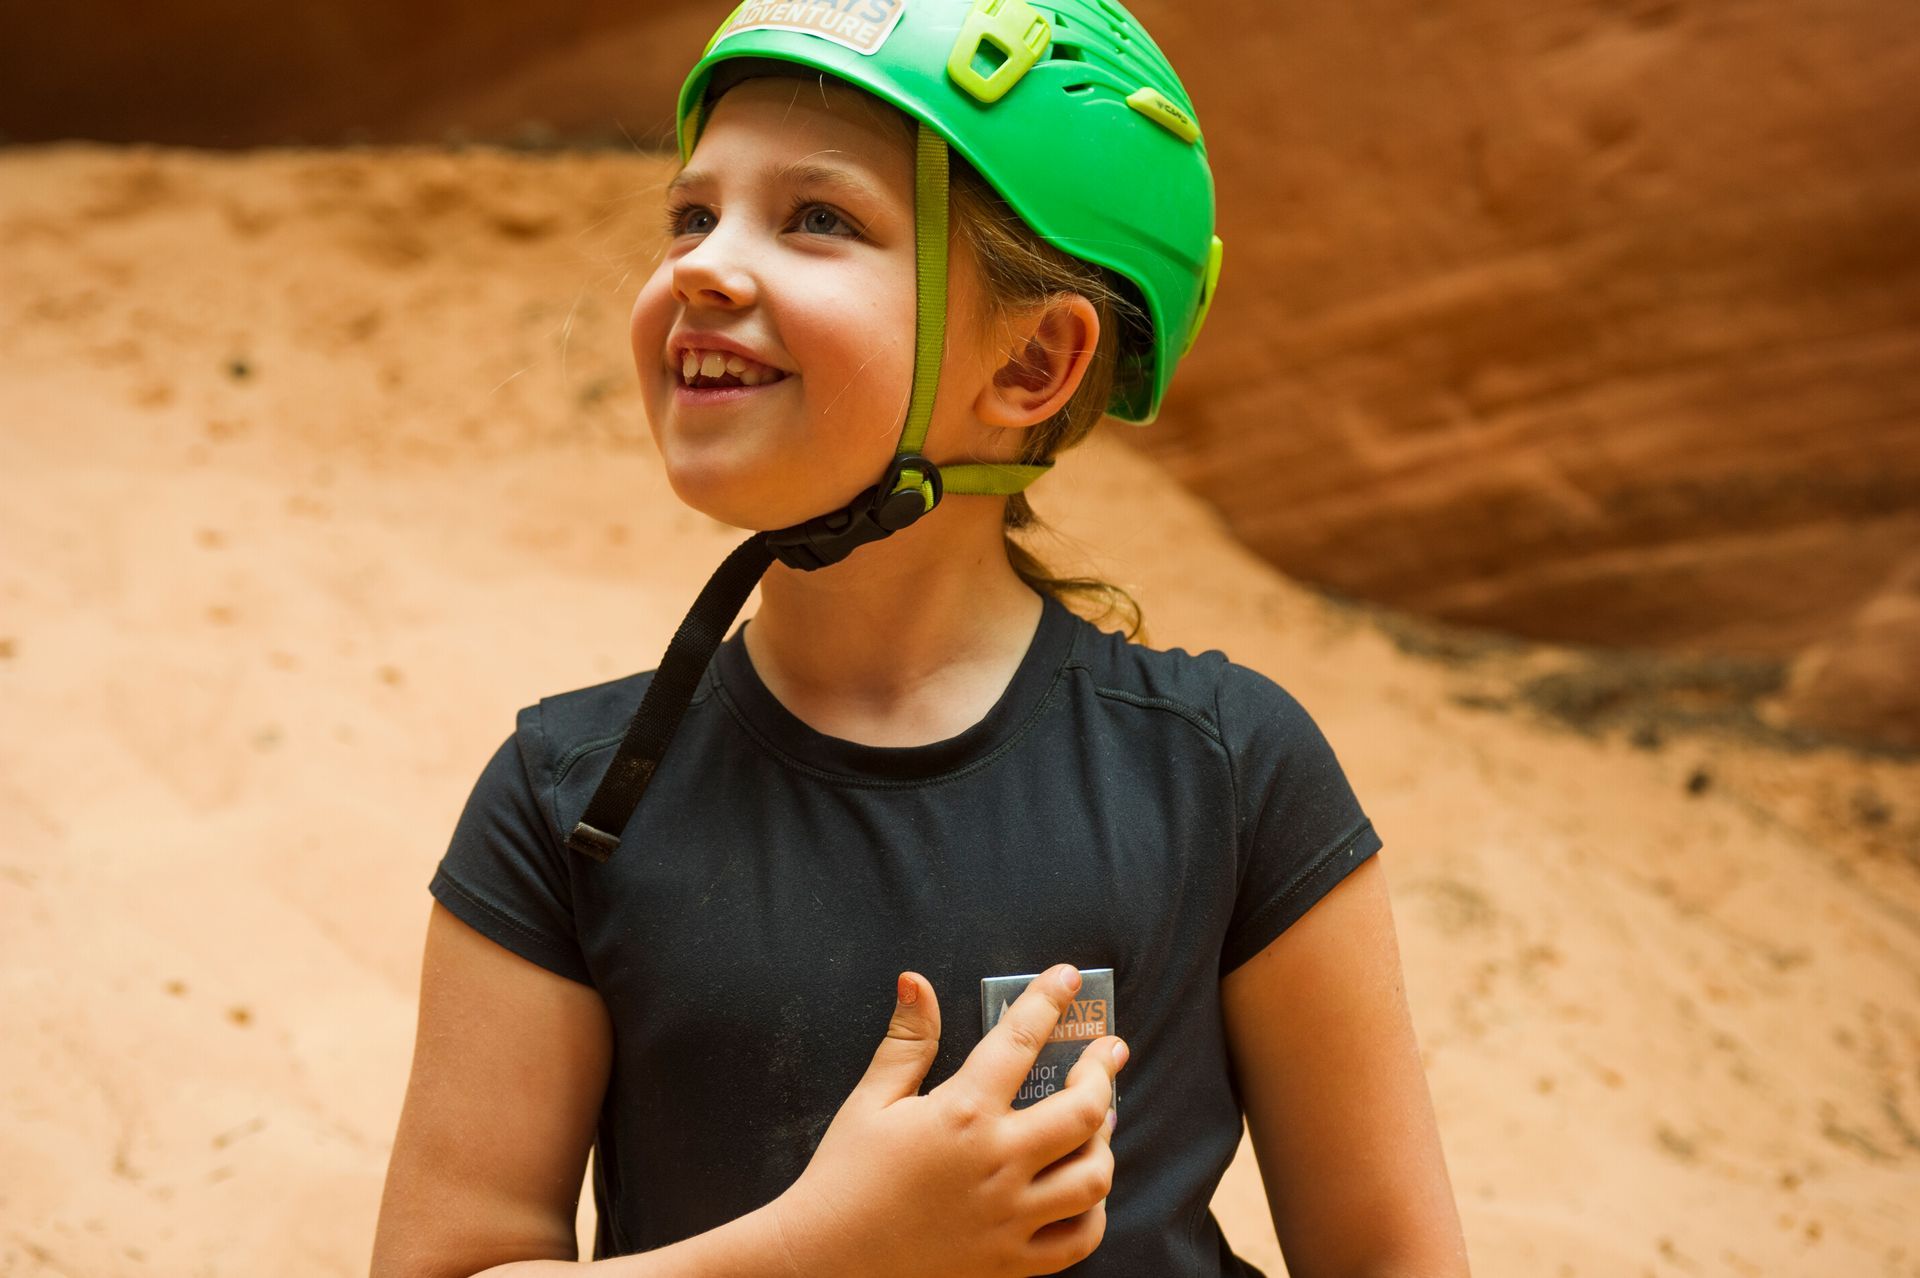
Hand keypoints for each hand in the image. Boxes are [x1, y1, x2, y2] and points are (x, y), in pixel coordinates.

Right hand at [770, 964, 1126, 1277]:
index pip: (1020, 1039)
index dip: (1048, 1000)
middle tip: (1107, 1052)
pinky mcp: (1010, 1262)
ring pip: (1093, 1178)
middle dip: (1102, 1071)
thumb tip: (916, 982)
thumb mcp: (870, 1100)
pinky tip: (1084, 1188)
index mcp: (961, 1114)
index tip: (1066, 976)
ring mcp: (1009, 1217)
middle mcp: (996, 1163)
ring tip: (1099, 1121)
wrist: (824, 1262)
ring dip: (1105, 1143)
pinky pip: (1079, 1239)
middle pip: (1084, 1111)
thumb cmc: (844, 1177)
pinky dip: (1094, 1212)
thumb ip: (906, 1041)